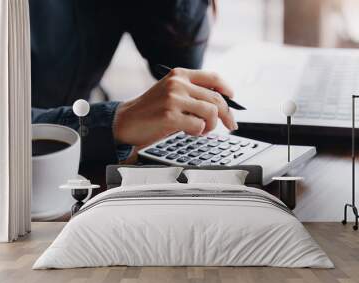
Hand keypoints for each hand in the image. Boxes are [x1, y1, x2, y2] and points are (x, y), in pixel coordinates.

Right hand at [113, 68, 237, 146]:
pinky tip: (187, 131)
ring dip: (211, 126)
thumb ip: (192, 93)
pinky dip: (197, 132)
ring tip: (202, 130)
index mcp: (179, 74)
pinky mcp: (170, 116)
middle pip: (216, 98)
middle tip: (230, 126)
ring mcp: (174, 99)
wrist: (126, 121)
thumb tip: (221, 104)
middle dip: (227, 115)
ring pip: (211, 112)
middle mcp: (178, 83)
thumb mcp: (171, 93)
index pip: (213, 77)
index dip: (227, 89)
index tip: (233, 99)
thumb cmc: (151, 110)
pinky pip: (198, 125)